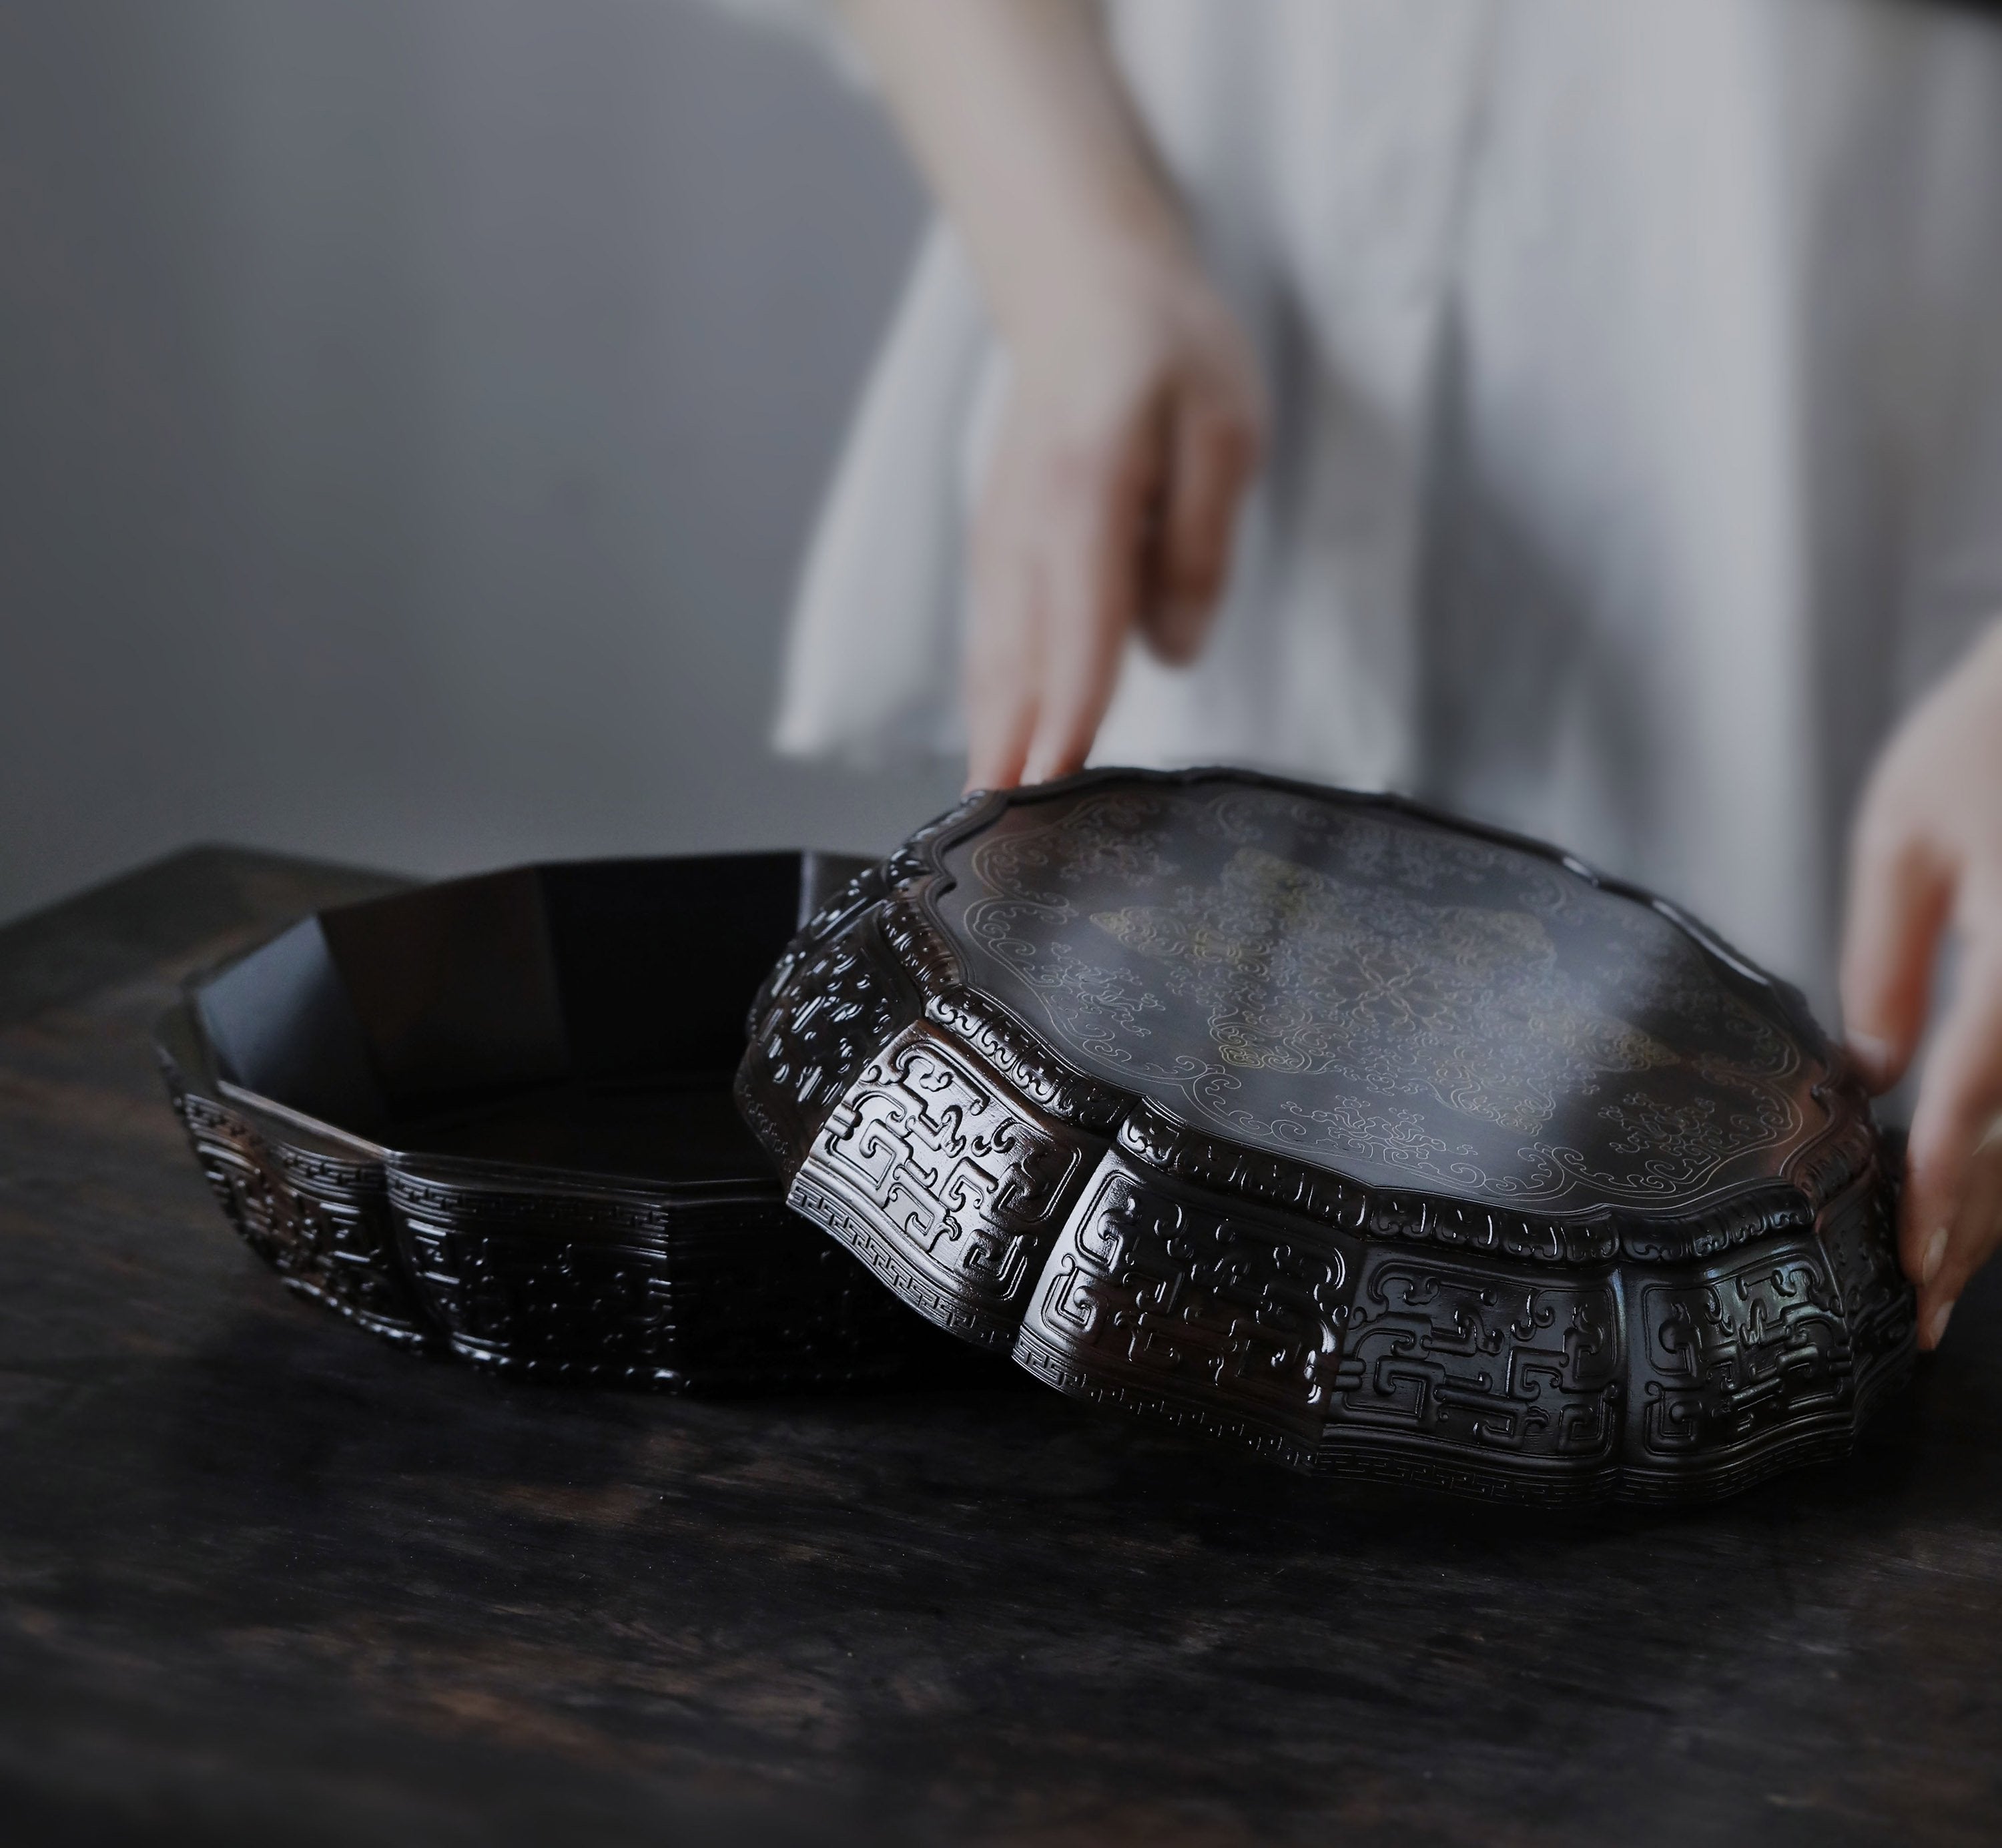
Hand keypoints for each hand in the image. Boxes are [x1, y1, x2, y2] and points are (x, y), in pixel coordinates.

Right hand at [964, 243, 1263, 788]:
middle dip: (1010, 759)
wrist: (1080, 287)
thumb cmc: (1167, 351)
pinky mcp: (996, 552)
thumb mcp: (1224, 430)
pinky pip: (991, 642)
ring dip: (989, 742)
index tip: (1050, 794)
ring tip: (985, 828)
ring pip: (992, 662)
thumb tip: (1175, 651)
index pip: (1078, 632)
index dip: (1066, 718)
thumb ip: (1200, 541)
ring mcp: (999, 544)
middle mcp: (1024, 533)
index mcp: (1084, 497)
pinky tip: (995, 753)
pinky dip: (990, 703)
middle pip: (1016, 666)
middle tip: (1000, 858)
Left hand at [1841, 619, 2001, 1347]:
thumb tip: (1866, 1072)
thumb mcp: (1904, 837)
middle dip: (1980, 1225)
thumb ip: (1885, 958)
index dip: (1938, 1181)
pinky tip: (1984, 1185)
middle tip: (1920, 1308)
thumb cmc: (1991, 737)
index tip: (1903, 1256)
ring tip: (1949, 1275)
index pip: (1981, 1090)